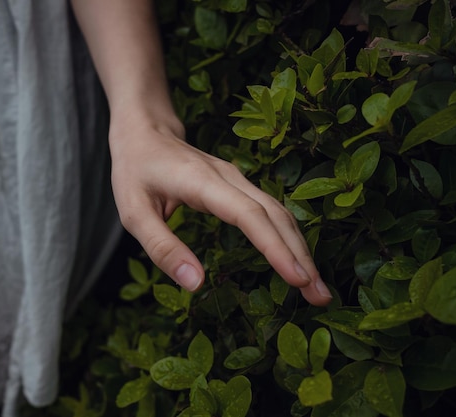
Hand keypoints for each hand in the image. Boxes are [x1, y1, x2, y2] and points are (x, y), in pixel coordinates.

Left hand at [109, 119, 332, 305]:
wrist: (145, 132)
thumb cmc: (135, 172)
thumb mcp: (134, 213)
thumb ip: (163, 248)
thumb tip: (196, 285)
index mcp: (202, 182)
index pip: (249, 215)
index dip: (276, 247)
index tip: (298, 279)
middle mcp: (230, 178)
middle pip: (276, 216)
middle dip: (302, 256)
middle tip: (322, 296)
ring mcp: (239, 180)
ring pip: (281, 214)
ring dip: (301, 249)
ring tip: (318, 287)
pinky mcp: (241, 187)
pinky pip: (272, 212)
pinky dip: (289, 238)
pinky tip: (297, 260)